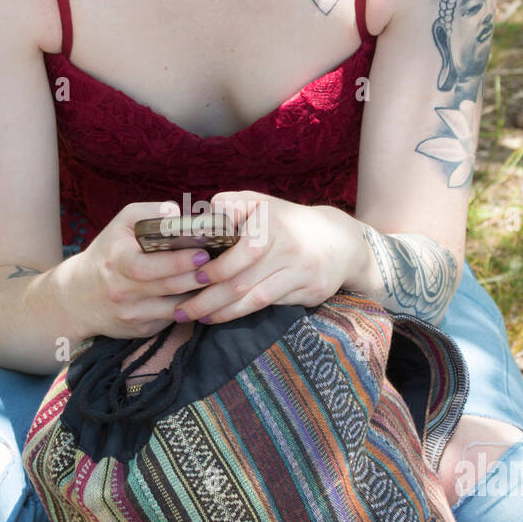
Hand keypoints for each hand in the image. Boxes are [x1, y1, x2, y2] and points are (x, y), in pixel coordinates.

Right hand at [65, 200, 216, 339]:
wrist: (78, 297)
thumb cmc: (108, 253)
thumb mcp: (120, 226)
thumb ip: (148, 214)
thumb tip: (177, 213)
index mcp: (116, 261)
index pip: (149, 266)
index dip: (179, 261)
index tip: (203, 253)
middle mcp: (121, 291)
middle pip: (168, 287)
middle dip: (197, 277)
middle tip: (219, 266)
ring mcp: (131, 314)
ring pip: (174, 308)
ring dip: (198, 295)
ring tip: (217, 281)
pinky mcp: (140, 330)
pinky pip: (171, 319)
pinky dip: (189, 309)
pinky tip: (202, 296)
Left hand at [173, 192, 356, 324]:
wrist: (340, 241)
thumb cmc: (286, 221)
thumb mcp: (260, 203)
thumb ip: (229, 206)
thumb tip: (200, 221)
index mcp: (275, 225)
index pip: (243, 253)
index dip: (216, 269)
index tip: (194, 279)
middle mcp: (291, 250)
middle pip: (244, 283)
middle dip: (208, 300)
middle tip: (182, 310)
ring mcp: (304, 274)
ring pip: (257, 301)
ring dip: (224, 314)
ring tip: (199, 318)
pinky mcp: (311, 293)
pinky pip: (272, 307)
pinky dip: (245, 314)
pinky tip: (225, 317)